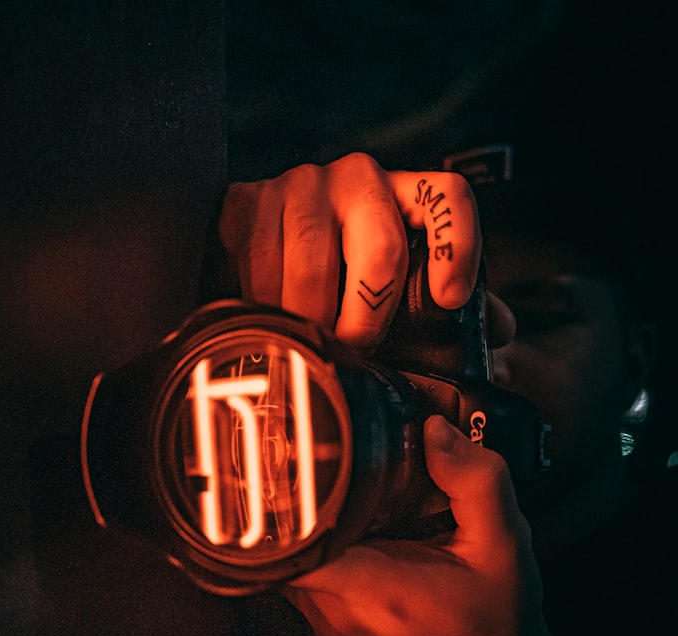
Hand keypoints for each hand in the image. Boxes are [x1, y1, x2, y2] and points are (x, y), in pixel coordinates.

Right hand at [219, 153, 483, 349]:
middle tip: (355, 349)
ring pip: (314, 264)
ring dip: (311, 317)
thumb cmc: (331, 270)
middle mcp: (356, 178)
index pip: (447, 200)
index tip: (451, 299)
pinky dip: (265, 302)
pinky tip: (269, 317)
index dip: (456, 247)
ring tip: (309, 343)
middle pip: (380, 247)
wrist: (244, 246)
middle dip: (368, 314)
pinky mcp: (248, 200)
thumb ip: (439, 302)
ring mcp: (299, 184)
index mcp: (403, 194)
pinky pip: (260, 262)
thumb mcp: (389, 282)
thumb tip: (499, 331)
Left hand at [282, 415, 570, 635]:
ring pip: (294, 570)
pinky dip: (326, 568)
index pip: (289, 538)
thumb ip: (474, 480)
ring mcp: (328, 634)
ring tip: (348, 517)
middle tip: (329, 485)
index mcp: (365, 587)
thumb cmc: (499, 628)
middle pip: (284, 547)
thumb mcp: (503, 543)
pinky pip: (309, 594)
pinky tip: (359, 554)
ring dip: (315, 541)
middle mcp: (334, 615)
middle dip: (303, 512)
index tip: (296, 472)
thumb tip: (437, 435)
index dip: (286, 500)